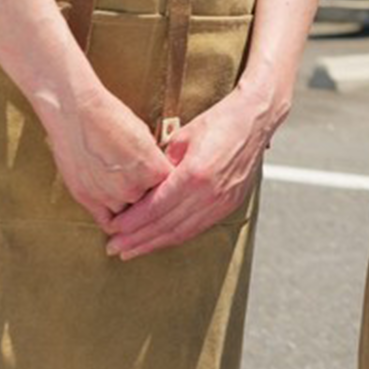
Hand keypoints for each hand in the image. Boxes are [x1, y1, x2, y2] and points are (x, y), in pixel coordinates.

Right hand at [37, 82, 171, 227]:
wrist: (77, 113)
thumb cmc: (111, 117)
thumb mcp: (145, 136)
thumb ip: (153, 161)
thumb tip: (158, 174)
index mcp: (154, 169)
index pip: (171, 190)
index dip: (169, 188)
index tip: (168, 188)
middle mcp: (134, 187)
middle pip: (151, 205)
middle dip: (150, 199)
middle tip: (146, 194)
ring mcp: (110, 196)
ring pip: (130, 216)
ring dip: (132, 210)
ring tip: (130, 199)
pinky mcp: (88, 199)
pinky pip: (107, 222)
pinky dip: (115, 221)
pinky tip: (118, 216)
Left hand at [103, 81, 280, 258]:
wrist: (255, 118)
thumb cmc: (219, 121)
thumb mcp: (182, 136)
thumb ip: (162, 165)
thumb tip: (144, 185)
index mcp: (194, 174)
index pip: (155, 208)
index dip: (131, 222)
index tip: (112, 228)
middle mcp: (209, 193)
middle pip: (165, 225)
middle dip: (136, 239)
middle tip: (113, 247)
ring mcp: (222, 201)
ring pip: (181, 232)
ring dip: (154, 243)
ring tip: (131, 250)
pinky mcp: (230, 203)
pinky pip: (198, 227)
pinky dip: (176, 237)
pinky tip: (160, 240)